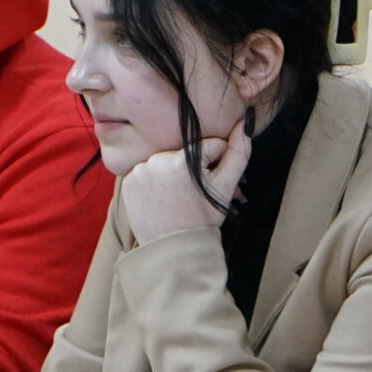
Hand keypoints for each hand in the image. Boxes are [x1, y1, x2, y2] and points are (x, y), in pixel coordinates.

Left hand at [121, 112, 251, 242]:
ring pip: (166, 161)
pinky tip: (161, 198)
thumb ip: (239, 152)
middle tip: (193, 193)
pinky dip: (155, 181)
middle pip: (185, 153)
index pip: (209, 146)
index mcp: (182, 160)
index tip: (210, 184)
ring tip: (177, 196)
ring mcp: (139, 171)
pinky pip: (148, 172)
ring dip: (173, 173)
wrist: (174, 249)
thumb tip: (244, 122)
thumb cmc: (203, 219)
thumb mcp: (226, 186)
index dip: (216, 164)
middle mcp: (157, 161)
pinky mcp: (127, 182)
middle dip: (193, 168)